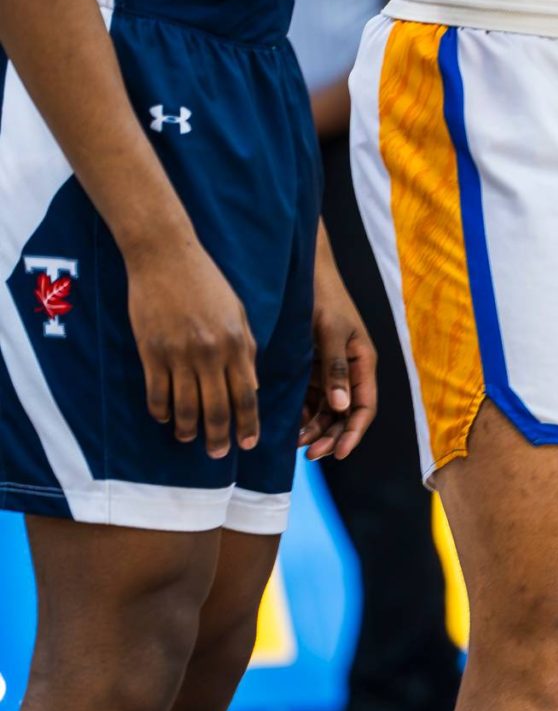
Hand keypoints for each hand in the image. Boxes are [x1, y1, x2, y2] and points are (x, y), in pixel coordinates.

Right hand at [128, 234, 257, 460]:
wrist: (165, 256)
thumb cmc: (206, 281)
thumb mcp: (238, 312)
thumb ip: (247, 349)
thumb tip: (253, 386)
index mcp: (237, 343)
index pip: (247, 395)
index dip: (248, 424)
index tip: (248, 444)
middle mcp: (210, 353)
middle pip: (217, 409)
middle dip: (219, 438)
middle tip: (217, 454)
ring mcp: (179, 354)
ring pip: (186, 407)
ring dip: (189, 429)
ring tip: (190, 439)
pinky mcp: (151, 352)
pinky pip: (157, 393)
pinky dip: (161, 411)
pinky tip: (165, 418)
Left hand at [300, 234, 377, 461]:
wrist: (303, 271)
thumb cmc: (322, 296)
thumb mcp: (331, 331)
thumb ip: (335, 368)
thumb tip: (341, 407)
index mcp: (362, 361)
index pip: (364, 407)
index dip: (354, 433)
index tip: (339, 453)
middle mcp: (349, 370)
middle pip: (346, 414)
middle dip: (331, 436)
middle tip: (310, 454)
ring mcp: (330, 370)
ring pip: (327, 410)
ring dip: (315, 428)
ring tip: (295, 442)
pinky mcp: (312, 367)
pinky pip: (310, 398)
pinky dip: (302, 414)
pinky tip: (289, 425)